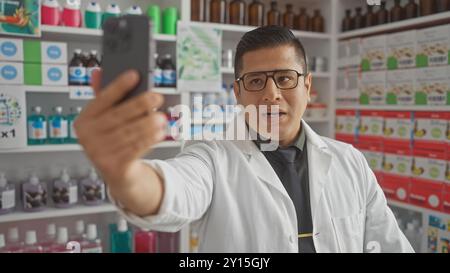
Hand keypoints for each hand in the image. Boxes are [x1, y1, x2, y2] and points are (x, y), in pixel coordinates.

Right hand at [75, 69, 166, 188]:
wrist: (118, 173)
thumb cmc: (114, 139)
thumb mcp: (106, 120)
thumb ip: (104, 97)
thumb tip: (98, 72)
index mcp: (84, 120)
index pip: (102, 99)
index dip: (118, 86)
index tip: (134, 75)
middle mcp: (87, 136)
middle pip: (118, 116)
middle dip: (140, 105)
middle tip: (157, 96)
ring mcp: (98, 153)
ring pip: (129, 133)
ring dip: (148, 124)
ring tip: (162, 117)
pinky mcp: (113, 167)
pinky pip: (134, 149)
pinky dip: (149, 139)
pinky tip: (159, 132)